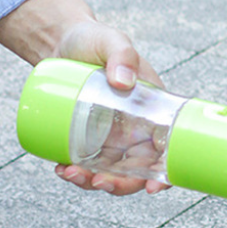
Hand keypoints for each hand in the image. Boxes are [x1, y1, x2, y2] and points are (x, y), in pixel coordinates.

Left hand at [0, 0, 167, 194]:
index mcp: (152, 106)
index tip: (154, 188)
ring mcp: (109, 133)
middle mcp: (135, 124)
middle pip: (138, 168)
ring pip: (110, 170)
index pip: (168, 145)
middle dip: (121, 185)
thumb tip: (123, 82)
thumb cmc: (93, 39)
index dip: (166, 173)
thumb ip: (122, 54)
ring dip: (94, 182)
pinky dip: (75, 173)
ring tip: (71, 174)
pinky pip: (85, 163)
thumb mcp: (111, 41)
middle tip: (98, 182)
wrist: (58, 41)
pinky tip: (61, 169)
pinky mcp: (85, 136)